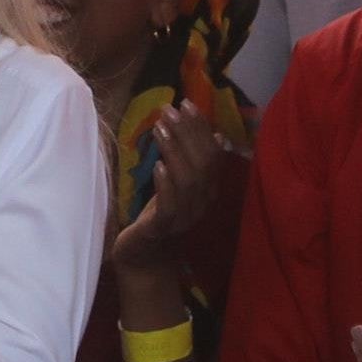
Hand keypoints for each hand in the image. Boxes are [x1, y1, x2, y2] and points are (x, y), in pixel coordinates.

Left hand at [111, 99, 223, 269]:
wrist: (145, 257)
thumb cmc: (159, 216)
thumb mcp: (177, 185)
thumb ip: (192, 162)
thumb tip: (216, 135)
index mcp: (207, 191)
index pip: (211, 155)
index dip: (201, 129)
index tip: (187, 104)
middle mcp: (202, 203)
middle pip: (202, 164)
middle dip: (187, 133)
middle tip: (170, 108)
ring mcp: (185, 217)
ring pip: (188, 181)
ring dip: (174, 151)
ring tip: (160, 127)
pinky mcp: (164, 228)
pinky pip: (170, 205)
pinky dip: (166, 184)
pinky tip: (158, 166)